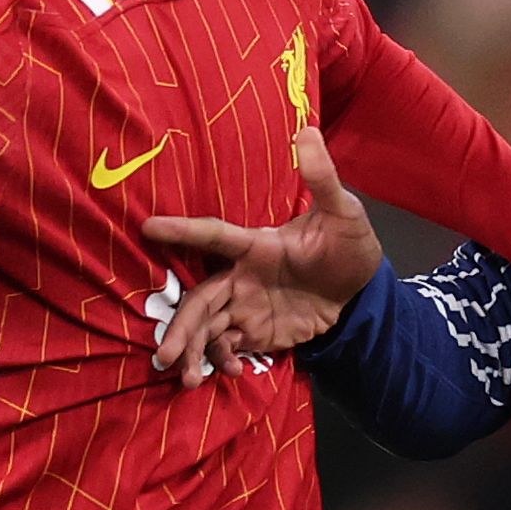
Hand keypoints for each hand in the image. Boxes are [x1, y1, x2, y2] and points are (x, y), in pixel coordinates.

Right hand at [142, 126, 384, 382]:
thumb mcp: (342, 212)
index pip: (213, 235)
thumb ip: (322, 178)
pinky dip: (223, 362)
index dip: (182, 230)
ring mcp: (246, 306)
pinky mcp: (256, 332)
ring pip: (207, 329)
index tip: (147, 226)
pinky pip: (228, 348)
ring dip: (194, 352)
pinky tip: (227, 374)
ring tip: (189, 379)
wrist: (362, 292)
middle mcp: (241, 276)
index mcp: (255, 245)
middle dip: (180, 327)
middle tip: (164, 355)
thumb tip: (306, 130)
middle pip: (199, 301)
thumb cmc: (347, 243)